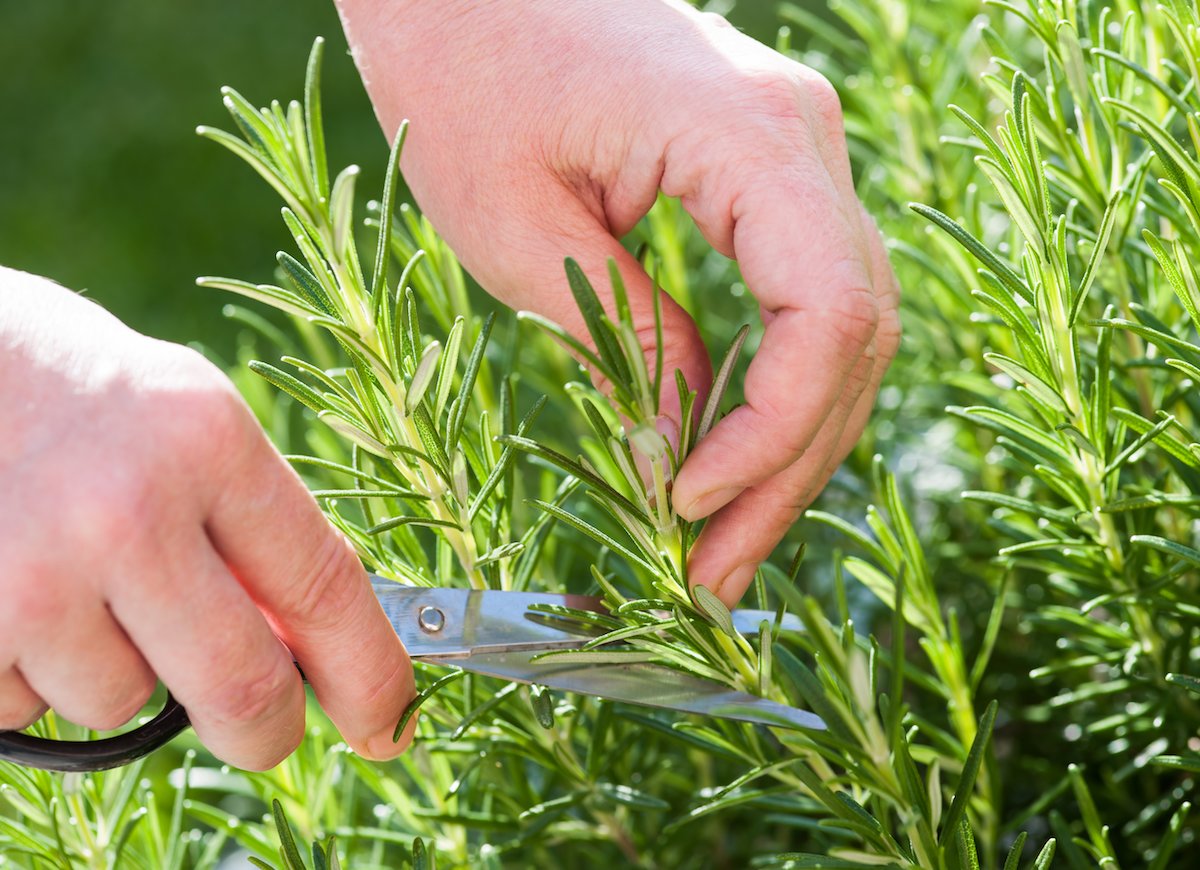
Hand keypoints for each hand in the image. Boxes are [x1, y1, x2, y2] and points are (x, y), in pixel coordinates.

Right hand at [0, 268, 414, 767]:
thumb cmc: (67, 385)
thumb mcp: (180, 419)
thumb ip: (244, 523)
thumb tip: (305, 639)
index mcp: (208, 440)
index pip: (324, 586)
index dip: (370, 673)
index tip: (389, 724)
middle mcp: (128, 511)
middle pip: (244, 686)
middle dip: (267, 731)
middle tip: (266, 731)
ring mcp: (34, 576)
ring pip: (121, 702)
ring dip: (117, 670)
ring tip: (73, 580)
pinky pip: (26, 704)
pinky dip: (31, 671)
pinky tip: (12, 590)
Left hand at [335, 0, 899, 605]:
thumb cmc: (458, 67)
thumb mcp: (515, 226)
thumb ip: (621, 336)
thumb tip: (680, 448)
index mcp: (751, 136)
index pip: (829, 315)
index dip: (773, 432)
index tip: (686, 502)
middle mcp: (803, 135)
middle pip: (852, 336)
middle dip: (785, 468)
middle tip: (712, 574)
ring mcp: (795, 147)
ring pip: (839, 326)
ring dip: (786, 442)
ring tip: (718, 542)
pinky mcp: (764, 168)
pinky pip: (802, 296)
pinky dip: (772, 385)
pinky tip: (725, 455)